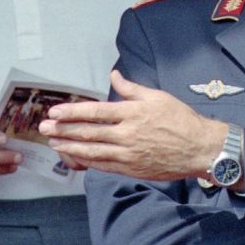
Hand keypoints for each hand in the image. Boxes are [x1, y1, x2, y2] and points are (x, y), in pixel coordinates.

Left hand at [40, 70, 222, 179]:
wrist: (200, 148)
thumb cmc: (181, 120)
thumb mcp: (158, 97)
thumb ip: (132, 88)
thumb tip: (114, 75)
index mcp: (132, 113)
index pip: (95, 112)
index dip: (71, 112)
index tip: (54, 112)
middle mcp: (127, 134)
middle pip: (88, 132)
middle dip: (63, 130)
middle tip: (44, 128)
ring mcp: (128, 154)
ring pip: (92, 151)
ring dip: (69, 146)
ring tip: (53, 142)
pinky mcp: (132, 169)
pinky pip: (103, 165)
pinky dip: (86, 161)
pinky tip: (74, 156)